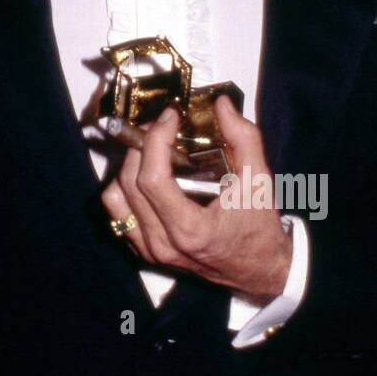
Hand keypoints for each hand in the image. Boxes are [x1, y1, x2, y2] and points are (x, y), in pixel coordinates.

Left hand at [102, 95, 291, 303]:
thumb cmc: (260, 228)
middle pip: (129, 182)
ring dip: (128, 167)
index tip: (170, 116)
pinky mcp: (145, 251)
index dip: (155, 139)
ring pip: (116, 197)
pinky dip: (125, 188)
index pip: (151, 178)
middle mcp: (163, 243)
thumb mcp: (259, 180)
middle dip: (141, 145)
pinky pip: (118, 214)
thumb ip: (243, 137)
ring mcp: (150, 250)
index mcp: (189, 229)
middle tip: (162, 126)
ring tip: (153, 151)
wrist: (260, 271)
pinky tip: (149, 175)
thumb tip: (221, 104)